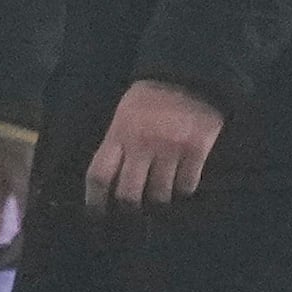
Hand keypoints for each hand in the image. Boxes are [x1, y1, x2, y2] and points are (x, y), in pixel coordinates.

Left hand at [83, 77, 223, 210]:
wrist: (187, 76)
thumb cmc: (148, 97)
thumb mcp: (122, 116)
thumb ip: (116, 144)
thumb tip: (109, 179)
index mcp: (118, 134)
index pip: (99, 175)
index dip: (94, 199)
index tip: (96, 213)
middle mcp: (142, 146)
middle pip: (129, 193)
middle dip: (128, 208)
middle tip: (131, 215)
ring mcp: (170, 150)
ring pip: (160, 194)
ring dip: (158, 202)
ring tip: (158, 201)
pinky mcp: (197, 152)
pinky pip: (187, 185)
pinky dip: (183, 191)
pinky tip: (180, 187)